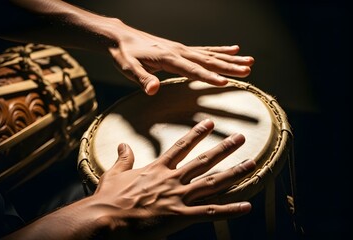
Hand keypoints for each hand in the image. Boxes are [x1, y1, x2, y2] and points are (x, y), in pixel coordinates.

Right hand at [90, 119, 255, 238]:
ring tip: (252, 163)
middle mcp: (172, 180)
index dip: (196, 134)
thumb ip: (124, 159)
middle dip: (223, 148)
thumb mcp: (114, 174)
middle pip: (203, 161)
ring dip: (234, 172)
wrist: (106, 218)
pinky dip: (230, 210)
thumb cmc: (109, 198)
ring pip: (212, 183)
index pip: (181, 147)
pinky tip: (246, 206)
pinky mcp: (180, 216)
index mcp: (157, 169)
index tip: (209, 123)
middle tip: (240, 137)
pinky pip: (210, 212)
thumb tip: (123, 145)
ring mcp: (178, 197)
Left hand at [108, 23, 253, 94]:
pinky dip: (220, 49)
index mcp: (168, 59)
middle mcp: (179, 51)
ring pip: (211, 54)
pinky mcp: (181, 49)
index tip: (226, 82)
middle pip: (208, 60)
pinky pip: (204, 49)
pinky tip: (233, 49)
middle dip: (229, 66)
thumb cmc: (124, 54)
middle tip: (248, 71)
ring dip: (230, 59)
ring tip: (249, 62)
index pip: (192, 69)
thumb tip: (154, 90)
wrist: (121, 37)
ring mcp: (181, 49)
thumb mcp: (128, 68)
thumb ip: (142, 79)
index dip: (208, 76)